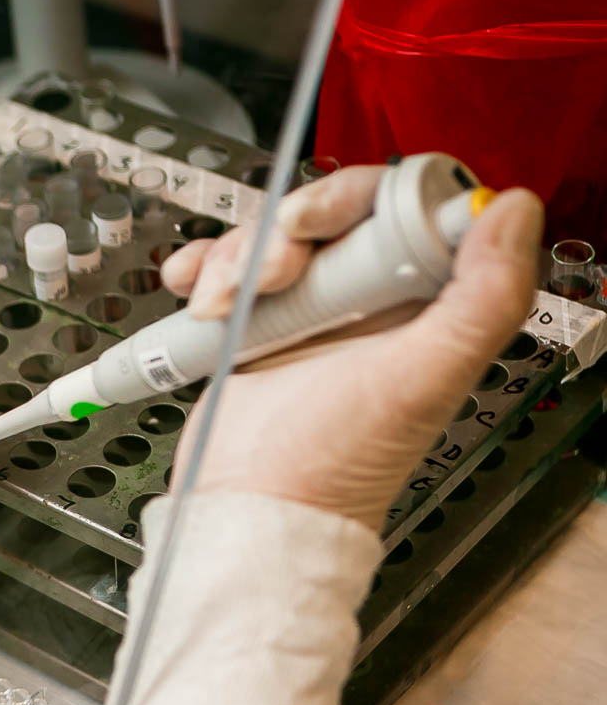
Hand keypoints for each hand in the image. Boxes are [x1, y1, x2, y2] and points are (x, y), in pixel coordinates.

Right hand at [159, 167, 543, 530]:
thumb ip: (485, 298)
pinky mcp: (248, 321)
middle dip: (284, 228)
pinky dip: (200, 269)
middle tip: (271, 270)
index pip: (399, 206)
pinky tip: (194, 293)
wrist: (253, 506)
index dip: (356, 198)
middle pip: (326, 211)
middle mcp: (360, 297)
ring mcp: (300, 307)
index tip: (319, 224)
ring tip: (225, 308)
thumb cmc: (337, 463)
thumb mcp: (425, 381)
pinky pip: (222, 268)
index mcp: (416, 299)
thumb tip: (511, 211)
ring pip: (268, 234)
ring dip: (234, 258)